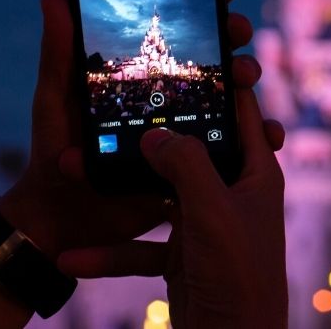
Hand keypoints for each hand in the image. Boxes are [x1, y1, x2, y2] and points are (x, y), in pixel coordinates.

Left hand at [0, 0, 262, 258]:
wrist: (62, 216)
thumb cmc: (55, 150)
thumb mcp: (56, 97)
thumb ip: (60, 51)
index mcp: (146, 72)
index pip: (184, 28)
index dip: (211, 0)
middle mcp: (174, 93)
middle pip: (217, 55)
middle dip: (235, 35)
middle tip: (236, 30)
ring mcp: (191, 126)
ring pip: (234, 96)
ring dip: (248, 80)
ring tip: (244, 78)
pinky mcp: (201, 162)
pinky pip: (239, 147)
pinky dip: (261, 139)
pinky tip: (272, 135)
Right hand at [57, 96, 287, 328]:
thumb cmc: (238, 275)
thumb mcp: (212, 212)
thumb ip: (186, 166)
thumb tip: (155, 133)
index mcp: (255, 174)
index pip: (242, 114)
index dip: (223, 83)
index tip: (194, 56)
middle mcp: (233, 194)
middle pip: (190, 152)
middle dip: (150, 140)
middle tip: (116, 113)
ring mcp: (207, 225)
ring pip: (157, 198)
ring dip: (119, 195)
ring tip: (78, 176)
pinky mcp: (184, 257)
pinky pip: (142, 247)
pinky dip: (112, 251)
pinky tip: (75, 254)